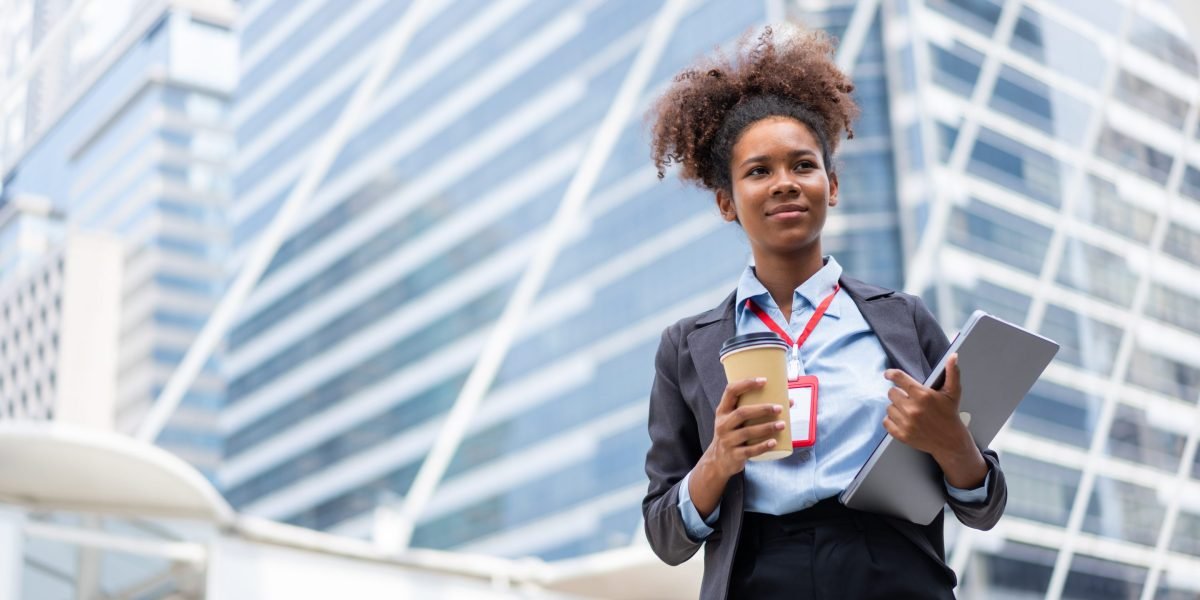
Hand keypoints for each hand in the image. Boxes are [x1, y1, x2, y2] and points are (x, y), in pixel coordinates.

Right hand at [702, 377, 785, 479]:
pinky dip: (763, 446)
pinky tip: (774, 442)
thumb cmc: (733, 435)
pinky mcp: (734, 455)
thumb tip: (788, 401)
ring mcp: (727, 440)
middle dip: (762, 409)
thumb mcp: (733, 420)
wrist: (718, 461)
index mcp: (722, 411)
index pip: (731, 391)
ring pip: (747, 432)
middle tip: (780, 408)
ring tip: (782, 424)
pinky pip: (750, 450)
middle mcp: (722, 424)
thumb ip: (752, 410)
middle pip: (742, 413)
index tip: (764, 381)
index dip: (746, 384)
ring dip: (766, 427)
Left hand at [883, 354, 986, 488]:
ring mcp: (906, 423)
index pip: (899, 378)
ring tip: (908, 410)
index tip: (888, 374)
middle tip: (908, 398)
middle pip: (891, 393)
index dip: (891, 374)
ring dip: (896, 408)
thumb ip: (952, 373)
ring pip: (889, 407)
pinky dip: (892, 420)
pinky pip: (886, 422)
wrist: (950, 441)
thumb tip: (953, 356)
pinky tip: (902, 420)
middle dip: (898, 394)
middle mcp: (912, 408)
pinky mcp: (902, 435)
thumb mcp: (953, 392)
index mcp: (923, 395)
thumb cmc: (950, 415)